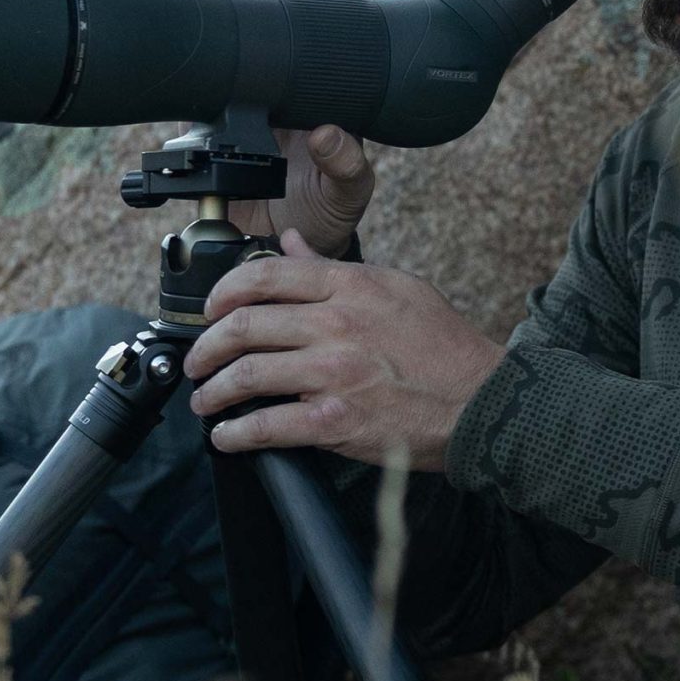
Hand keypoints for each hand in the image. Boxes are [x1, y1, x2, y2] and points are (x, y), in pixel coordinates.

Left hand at [185, 233, 503, 472]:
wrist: (481, 401)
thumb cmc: (443, 347)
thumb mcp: (395, 287)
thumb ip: (334, 268)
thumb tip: (292, 243)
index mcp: (350, 286)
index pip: (266, 276)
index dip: (224, 292)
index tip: (212, 309)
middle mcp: (336, 325)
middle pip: (244, 325)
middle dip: (207, 346)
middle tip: (198, 361)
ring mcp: (333, 374)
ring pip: (246, 375)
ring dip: (213, 391)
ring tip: (205, 400)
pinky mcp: (335, 420)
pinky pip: (267, 426)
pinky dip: (237, 434)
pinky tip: (228, 437)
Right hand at [223, 0, 374, 254]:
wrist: (286, 247)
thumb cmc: (327, 211)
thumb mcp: (349, 192)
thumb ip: (347, 166)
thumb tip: (328, 133)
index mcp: (329, 98)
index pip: (334, 40)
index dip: (331, 6)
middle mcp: (293, 94)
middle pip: (287, 31)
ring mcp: (255, 108)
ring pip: (248, 52)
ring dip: (241, 18)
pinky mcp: (220, 129)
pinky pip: (209, 93)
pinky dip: (203, 70)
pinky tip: (199, 50)